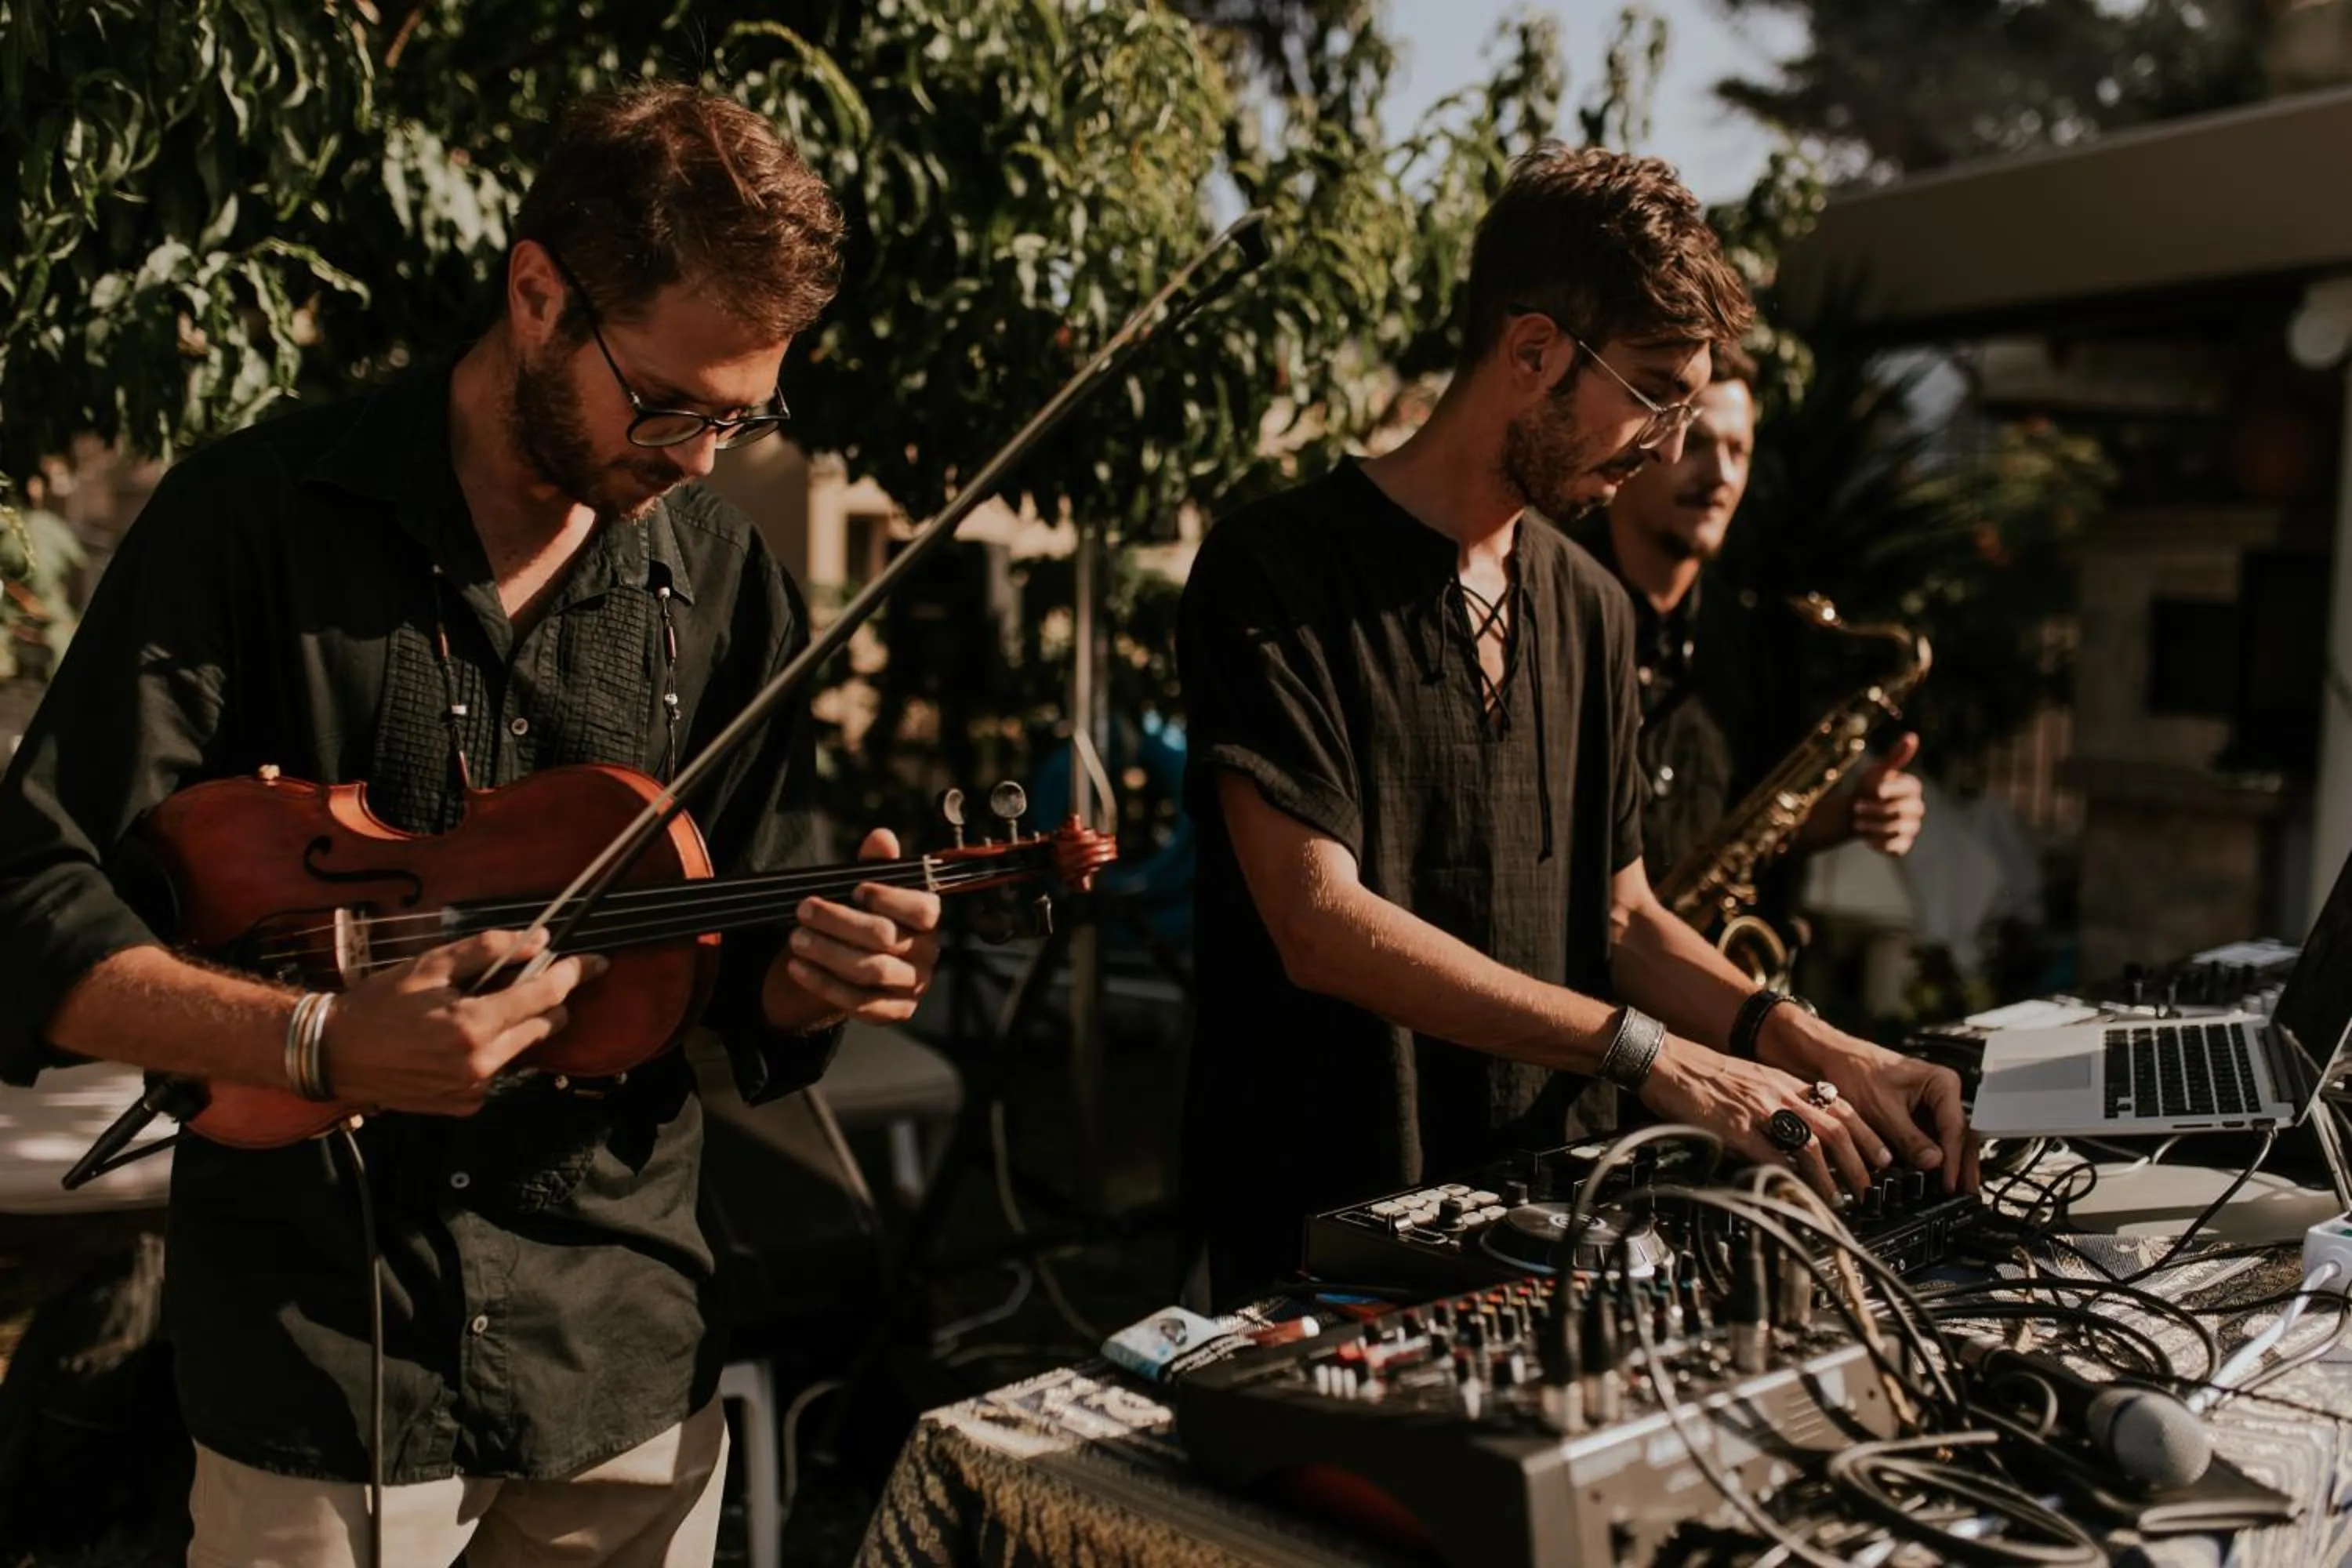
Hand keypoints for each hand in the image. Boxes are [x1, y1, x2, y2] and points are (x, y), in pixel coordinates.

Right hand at [321, 927, 606, 1115]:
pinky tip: (458, 1039)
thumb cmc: (380, 1003)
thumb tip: (538, 941)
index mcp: (473, 1025)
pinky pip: (497, 1071)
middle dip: (544, 999)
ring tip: (476, 1008)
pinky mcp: (465, 1105)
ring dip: (514, 1025)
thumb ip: (488, 950)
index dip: (573, 974)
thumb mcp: (431, 965)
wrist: (336, 1053)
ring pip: (521, 1048)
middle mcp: (480, 1064)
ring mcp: (474, 1089)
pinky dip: (491, 1050)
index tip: (594, 962)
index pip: (545, 996)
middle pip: (543, 1025)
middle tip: (526, 978)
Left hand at [772, 827, 941, 1026]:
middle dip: (838, 922)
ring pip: (869, 971)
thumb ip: (876, 864)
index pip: (922, 910)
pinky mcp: (895, 1011)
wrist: (855, 965)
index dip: (888, 898)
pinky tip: (798, 968)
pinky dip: (823, 984)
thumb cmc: (865, 918)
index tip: (854, 890)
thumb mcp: (868, 889)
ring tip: (796, 939)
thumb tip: (881, 837)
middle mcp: (927, 953)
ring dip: (827, 953)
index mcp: (929, 919)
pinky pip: (859, 1003)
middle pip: (885, 938)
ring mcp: (913, 986)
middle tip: (803, 910)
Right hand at [1638, 1036, 1892, 1202]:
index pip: (1841, 1107)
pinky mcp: (1737, 1127)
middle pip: (1836, 1128)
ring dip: (1832, 1177)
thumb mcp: (1752, 1079)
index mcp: (1785, 1082)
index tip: (1882, 1157)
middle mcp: (1780, 1094)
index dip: (1867, 1135)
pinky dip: (1791, 1177)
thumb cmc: (1704, 1073)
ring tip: (1840, 1200)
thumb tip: (1799, 1130)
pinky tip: (1799, 1192)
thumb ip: (1778, 1100)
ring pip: (1812, 1144)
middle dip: (1859, 1162)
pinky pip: (1772, 1155)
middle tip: (1869, 1188)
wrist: (1667, 1060)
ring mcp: (1760, 1111)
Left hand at [1759, 1008, 1979, 1192]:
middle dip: (1963, 1167)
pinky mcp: (1918, 1118)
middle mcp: (1942, 1094)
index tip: (1949, 1183)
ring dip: (1950, 1167)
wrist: (1831, 1060)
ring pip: (1948, 1142)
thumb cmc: (1855, 1071)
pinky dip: (1932, 1161)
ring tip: (1953, 1193)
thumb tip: (1934, 1164)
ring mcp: (1932, 1107)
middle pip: (1960, 1136)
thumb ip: (1909, 1138)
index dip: (1953, 1160)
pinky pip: (1930, 1142)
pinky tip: (1934, 1180)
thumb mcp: (1882, 1110)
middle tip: (1965, 1195)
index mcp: (1942, 1083)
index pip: (1955, 1128)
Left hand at [1850, 732, 1924, 856]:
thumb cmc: (1867, 788)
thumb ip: (1895, 757)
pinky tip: (1866, 837)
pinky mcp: (1902, 845)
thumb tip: (1912, 736)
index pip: (1906, 790)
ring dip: (1871, 826)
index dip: (1887, 791)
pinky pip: (1894, 848)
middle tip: (1857, 807)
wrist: (1853, 813)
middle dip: (1874, 810)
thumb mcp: (1878, 771)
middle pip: (1899, 812)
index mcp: (1913, 788)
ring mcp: (1912, 828)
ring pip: (1895, 831)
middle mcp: (1917, 808)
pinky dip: (1877, 843)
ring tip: (1857, 822)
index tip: (1874, 790)